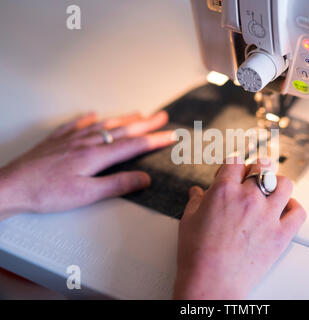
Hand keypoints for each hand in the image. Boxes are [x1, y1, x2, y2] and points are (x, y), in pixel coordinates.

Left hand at [0, 110, 173, 218]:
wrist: (12, 187)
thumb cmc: (46, 193)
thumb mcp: (87, 194)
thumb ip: (117, 184)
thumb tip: (143, 178)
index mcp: (95, 156)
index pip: (133, 145)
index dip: (154, 139)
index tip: (171, 135)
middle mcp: (85, 142)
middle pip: (122, 130)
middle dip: (145, 123)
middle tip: (161, 116)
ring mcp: (70, 139)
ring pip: (103, 125)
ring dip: (122, 119)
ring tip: (137, 114)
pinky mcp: (56, 141)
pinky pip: (76, 124)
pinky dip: (88, 118)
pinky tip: (92, 114)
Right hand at [174, 158, 306, 298]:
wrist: (211, 283)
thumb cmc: (197, 255)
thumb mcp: (188, 221)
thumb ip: (196, 201)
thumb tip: (197, 193)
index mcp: (224, 190)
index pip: (236, 161)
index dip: (233, 166)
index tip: (233, 173)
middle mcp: (248, 198)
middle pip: (262, 167)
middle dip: (256, 170)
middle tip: (253, 178)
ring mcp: (267, 215)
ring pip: (284, 184)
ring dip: (278, 183)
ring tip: (272, 190)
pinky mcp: (281, 235)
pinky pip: (298, 213)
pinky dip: (294, 208)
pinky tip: (286, 209)